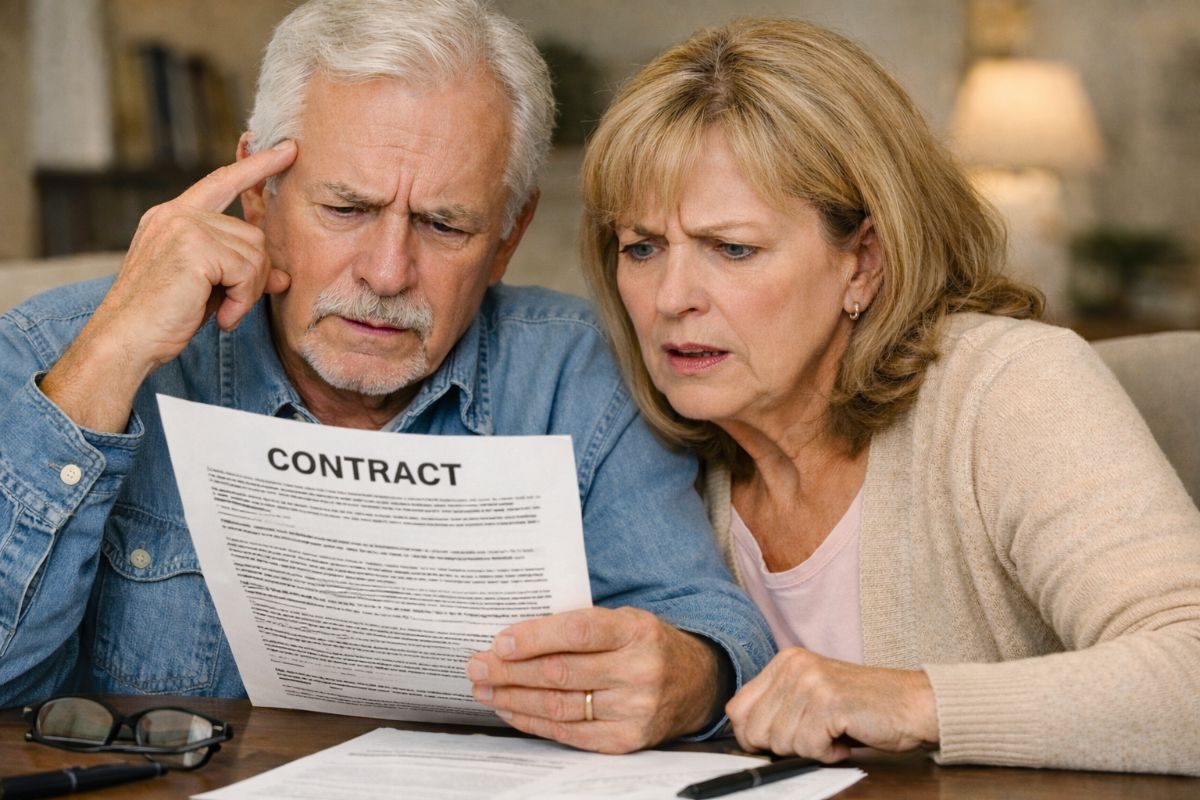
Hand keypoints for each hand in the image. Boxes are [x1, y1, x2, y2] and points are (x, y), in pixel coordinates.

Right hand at [41, 141, 296, 431]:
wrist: (126, 340)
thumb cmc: (162, 318)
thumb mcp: (206, 287)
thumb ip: (239, 270)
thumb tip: (283, 275)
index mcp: (172, 218)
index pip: (222, 182)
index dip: (257, 167)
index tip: (288, 151)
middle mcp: (176, 214)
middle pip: (252, 234)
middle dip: (256, 275)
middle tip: (234, 305)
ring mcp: (183, 226)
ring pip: (255, 252)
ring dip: (248, 291)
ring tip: (223, 312)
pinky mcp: (194, 248)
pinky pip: (248, 270)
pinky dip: (243, 299)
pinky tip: (222, 317)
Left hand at [466, 607, 722, 753]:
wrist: (697, 682)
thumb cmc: (646, 645)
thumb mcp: (625, 620)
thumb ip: (580, 626)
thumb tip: (515, 636)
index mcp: (636, 630)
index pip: (577, 632)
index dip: (534, 637)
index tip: (500, 641)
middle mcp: (639, 671)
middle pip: (561, 673)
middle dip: (510, 670)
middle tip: (476, 665)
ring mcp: (634, 709)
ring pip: (559, 705)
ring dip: (513, 697)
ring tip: (484, 687)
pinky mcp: (626, 739)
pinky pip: (568, 732)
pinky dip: (533, 721)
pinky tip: (511, 709)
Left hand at [726, 647, 938, 761]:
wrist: (914, 704)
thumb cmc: (864, 707)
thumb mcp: (810, 698)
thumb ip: (777, 708)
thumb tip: (744, 736)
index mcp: (784, 661)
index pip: (737, 709)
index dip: (752, 736)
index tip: (780, 740)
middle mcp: (793, 666)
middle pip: (754, 730)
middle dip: (783, 746)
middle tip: (814, 737)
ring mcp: (810, 682)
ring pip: (781, 742)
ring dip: (810, 749)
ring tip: (833, 733)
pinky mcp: (829, 702)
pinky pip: (809, 747)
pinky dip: (828, 753)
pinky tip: (844, 738)